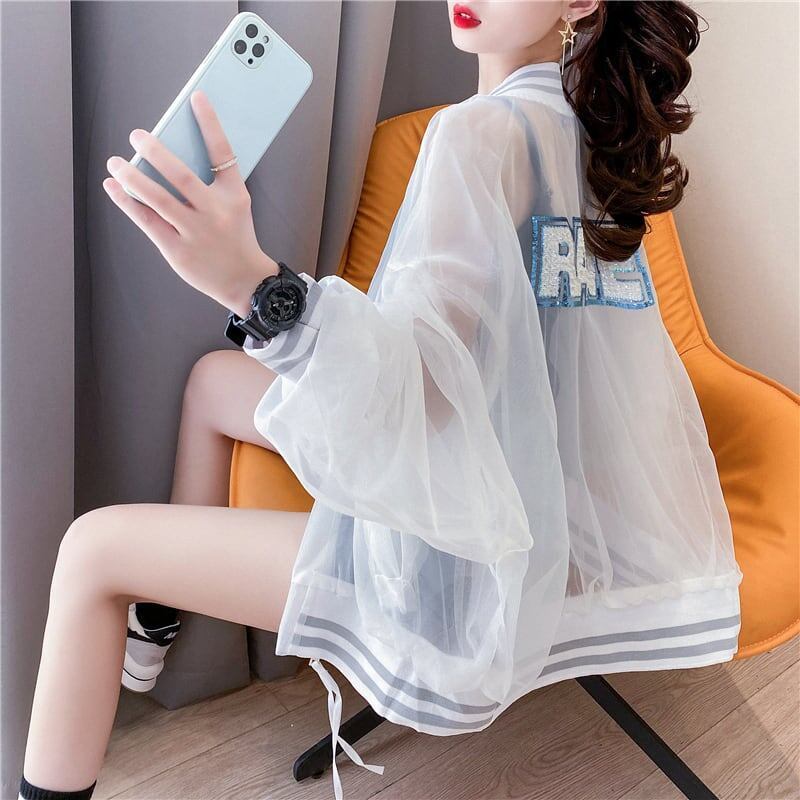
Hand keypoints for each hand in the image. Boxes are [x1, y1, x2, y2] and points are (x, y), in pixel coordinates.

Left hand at [102, 89, 277, 316]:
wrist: (245, 281)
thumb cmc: (235, 237)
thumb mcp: (235, 207)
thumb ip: (211, 183)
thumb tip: (169, 156)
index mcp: (234, 197)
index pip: (223, 153)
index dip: (210, 123)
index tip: (196, 97)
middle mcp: (216, 213)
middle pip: (182, 176)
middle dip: (156, 151)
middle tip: (137, 135)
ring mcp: (196, 233)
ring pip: (158, 199)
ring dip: (132, 177)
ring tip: (115, 162)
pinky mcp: (178, 251)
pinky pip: (147, 221)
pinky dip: (127, 202)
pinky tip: (114, 188)